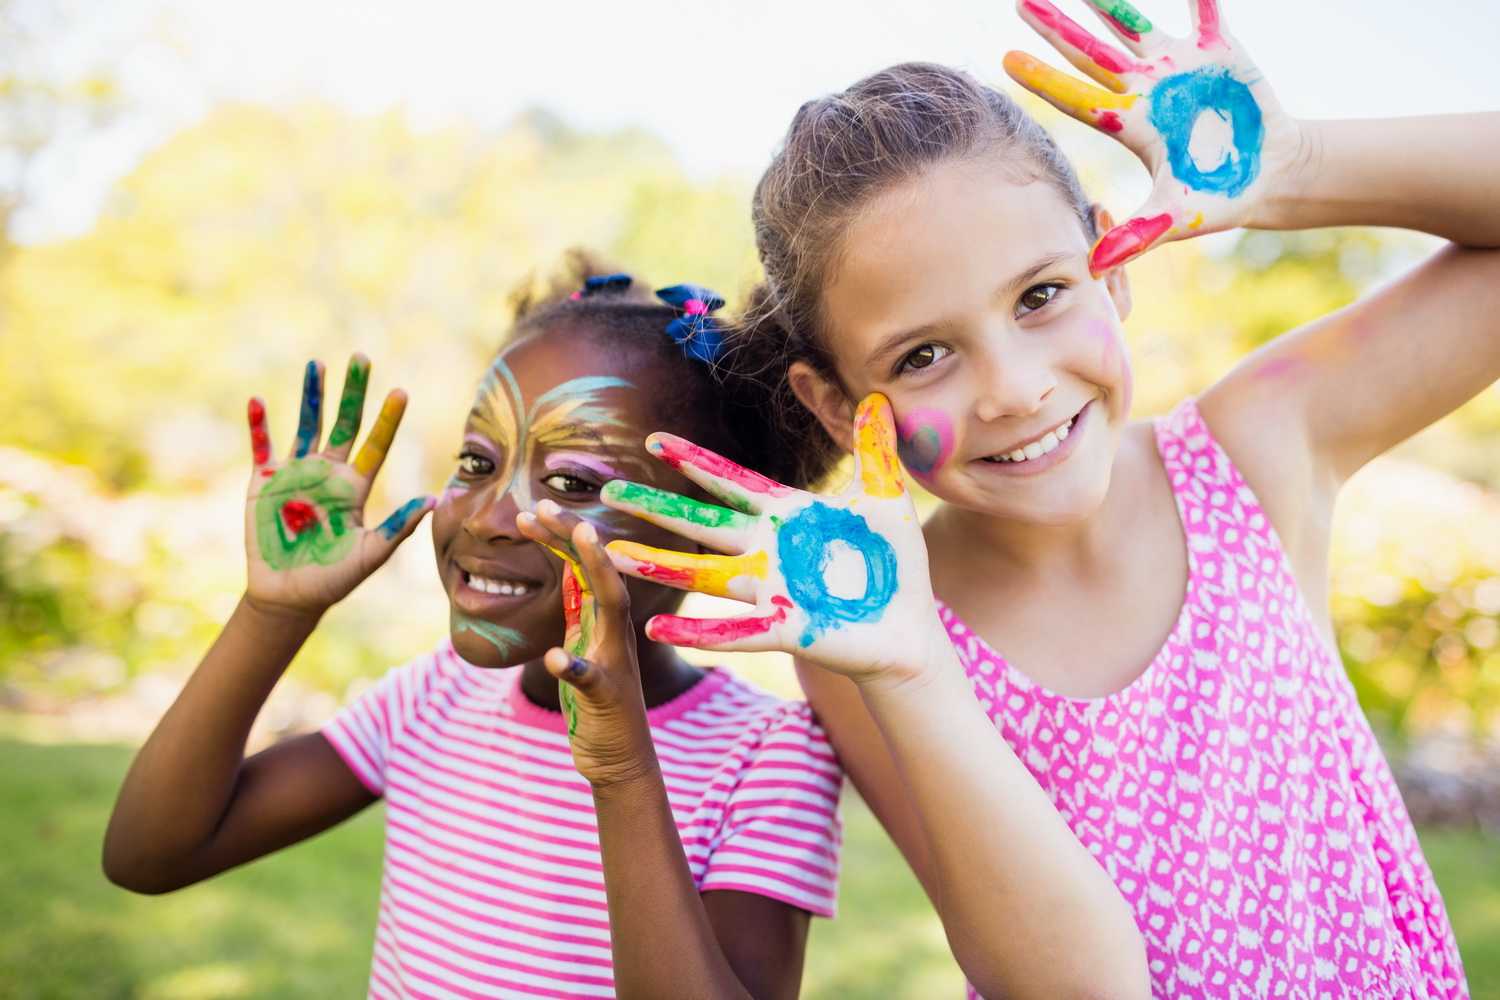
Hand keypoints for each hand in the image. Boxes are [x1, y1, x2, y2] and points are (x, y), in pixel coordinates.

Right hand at [244, 356, 432, 615]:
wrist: (289, 596)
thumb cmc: (333, 579)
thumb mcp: (369, 554)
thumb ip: (397, 528)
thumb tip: (431, 499)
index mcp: (355, 487)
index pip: (375, 445)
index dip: (387, 419)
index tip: (401, 391)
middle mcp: (328, 473)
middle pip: (343, 424)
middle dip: (352, 392)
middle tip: (361, 359)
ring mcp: (295, 474)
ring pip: (306, 426)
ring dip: (312, 396)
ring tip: (317, 365)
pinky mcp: (263, 483)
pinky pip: (261, 448)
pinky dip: (259, 426)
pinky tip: (259, 401)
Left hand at [518, 503, 655, 783]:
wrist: (621, 762)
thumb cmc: (598, 706)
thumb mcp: (584, 648)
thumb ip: (579, 612)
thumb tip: (568, 572)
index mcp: (605, 623)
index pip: (586, 569)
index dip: (564, 537)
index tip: (535, 510)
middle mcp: (616, 634)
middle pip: (600, 573)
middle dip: (575, 537)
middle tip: (541, 505)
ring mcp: (615, 664)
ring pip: (610, 609)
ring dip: (596, 572)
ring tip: (579, 540)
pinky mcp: (607, 699)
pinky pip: (590, 678)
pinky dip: (572, 665)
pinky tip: (552, 656)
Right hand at [601, 395, 945, 687]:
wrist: (911, 631)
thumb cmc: (895, 567)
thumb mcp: (884, 496)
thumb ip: (872, 447)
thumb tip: (875, 393)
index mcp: (788, 516)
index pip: (732, 481)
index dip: (694, 461)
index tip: (655, 440)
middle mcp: (769, 551)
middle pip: (701, 523)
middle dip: (656, 508)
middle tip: (610, 493)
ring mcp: (773, 591)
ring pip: (705, 575)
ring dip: (659, 564)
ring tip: (613, 555)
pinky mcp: (788, 628)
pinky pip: (736, 629)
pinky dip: (698, 632)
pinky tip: (654, 628)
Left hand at [1004, 0, 1304, 271]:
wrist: (1267, 176)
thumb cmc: (1215, 199)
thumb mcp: (1176, 218)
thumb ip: (1136, 235)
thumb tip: (1092, 266)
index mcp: (1131, 125)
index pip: (1077, 99)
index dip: (1044, 80)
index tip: (1005, 60)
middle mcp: (1146, 90)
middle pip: (1091, 54)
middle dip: (1057, 28)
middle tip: (1020, 3)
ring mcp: (1179, 67)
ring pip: (1135, 25)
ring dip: (1108, 1)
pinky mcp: (1220, 50)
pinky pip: (1205, 10)